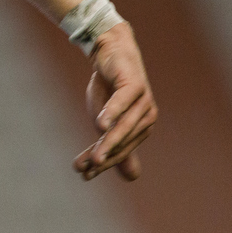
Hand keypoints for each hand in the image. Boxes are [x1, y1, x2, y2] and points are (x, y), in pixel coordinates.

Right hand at [73, 22, 156, 180]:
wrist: (110, 53)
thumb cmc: (110, 89)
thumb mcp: (108, 121)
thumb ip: (118, 147)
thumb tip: (133, 179)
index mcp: (141, 128)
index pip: (121, 151)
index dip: (104, 164)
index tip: (84, 175)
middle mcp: (147, 117)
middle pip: (123, 142)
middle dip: (104, 157)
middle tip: (84, 171)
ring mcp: (143, 100)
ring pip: (124, 126)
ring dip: (108, 142)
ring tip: (94, 157)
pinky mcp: (134, 83)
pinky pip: (123, 100)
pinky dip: (112, 113)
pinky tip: (100, 124)